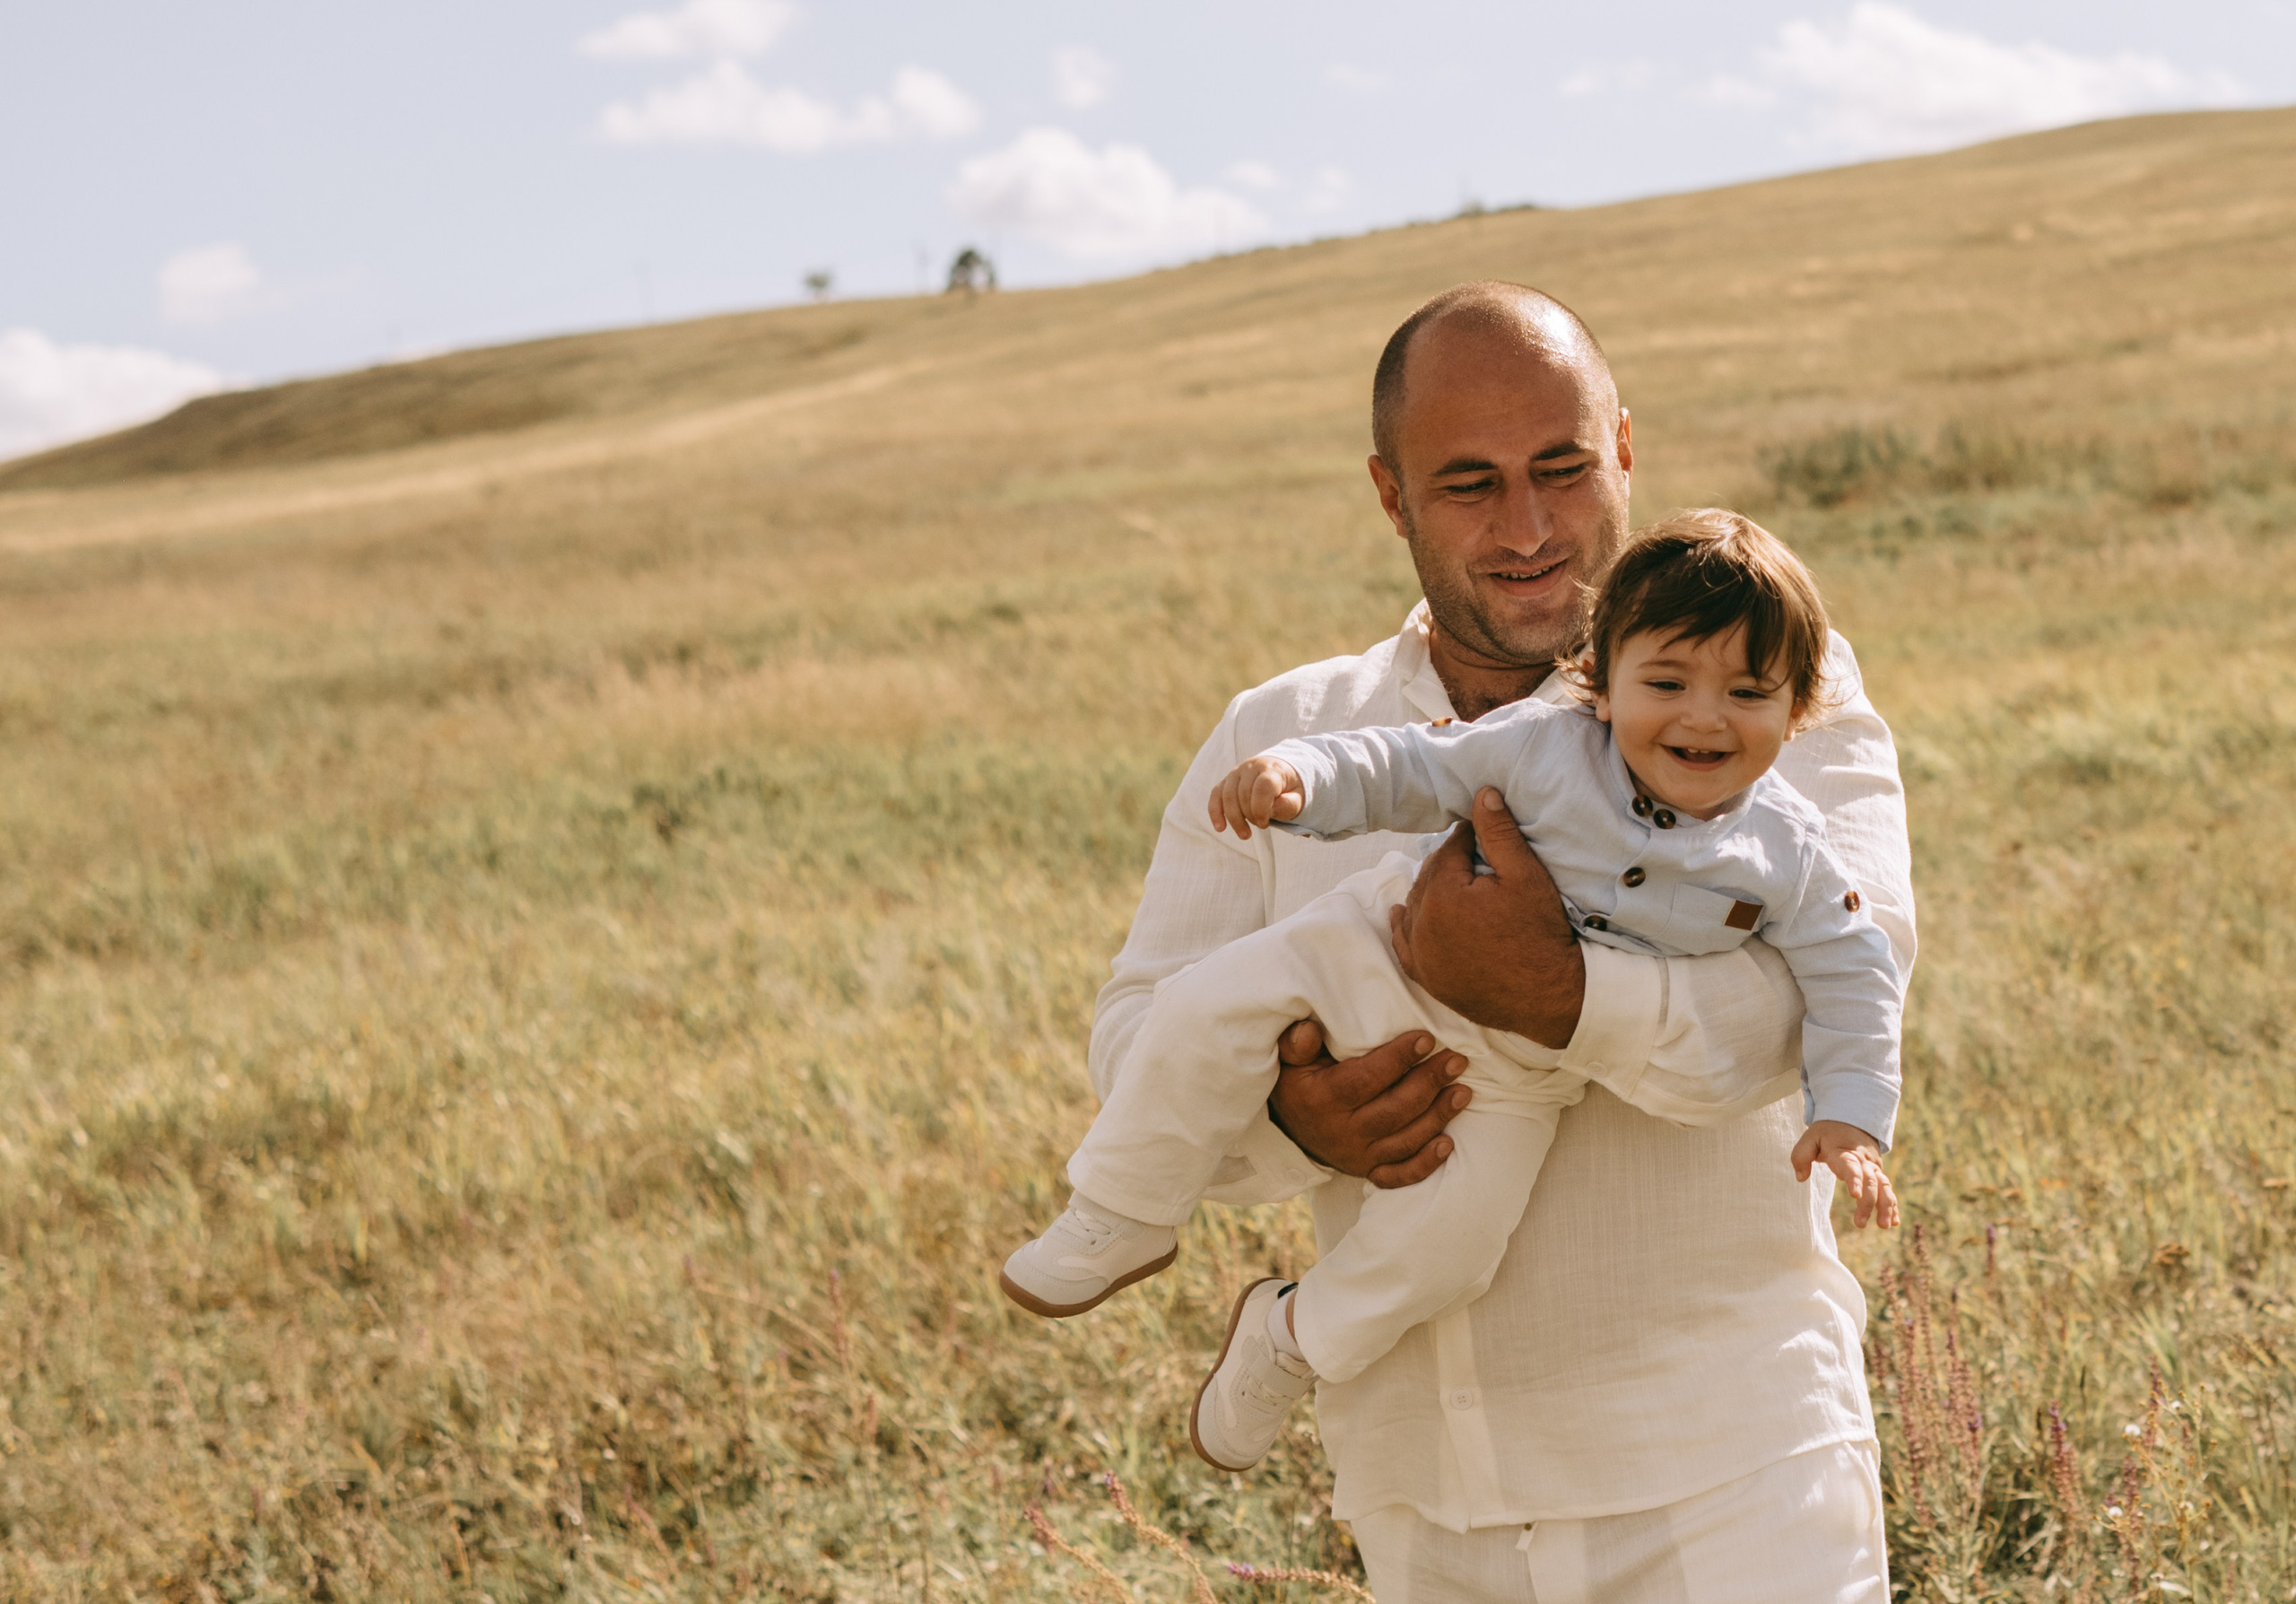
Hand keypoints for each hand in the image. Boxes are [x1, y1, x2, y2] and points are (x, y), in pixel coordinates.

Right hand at [1208, 756, 1304, 839]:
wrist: (1280, 772)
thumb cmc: (1290, 789)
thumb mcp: (1298, 797)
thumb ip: (1289, 805)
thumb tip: (1269, 812)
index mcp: (1272, 769)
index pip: (1262, 787)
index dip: (1261, 809)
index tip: (1266, 823)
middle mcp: (1251, 767)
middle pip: (1243, 794)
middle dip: (1251, 816)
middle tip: (1262, 826)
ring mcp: (1236, 772)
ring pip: (1227, 796)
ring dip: (1234, 819)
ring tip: (1245, 835)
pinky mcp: (1226, 781)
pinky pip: (1216, 795)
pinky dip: (1216, 812)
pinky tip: (1220, 828)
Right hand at [1268, 1021, 1471, 1187]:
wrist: (1289, 1130)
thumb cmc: (1297, 1083)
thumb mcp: (1288, 1060)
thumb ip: (1295, 1042)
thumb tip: (1309, 1029)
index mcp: (1322, 1099)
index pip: (1365, 1079)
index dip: (1398, 1059)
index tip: (1427, 1038)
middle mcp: (1342, 1132)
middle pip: (1394, 1110)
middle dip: (1429, 1083)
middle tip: (1457, 1060)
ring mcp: (1358, 1155)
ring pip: (1404, 1140)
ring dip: (1438, 1116)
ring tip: (1463, 1091)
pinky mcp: (1369, 1171)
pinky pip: (1399, 1175)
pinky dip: (1425, 1164)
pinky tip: (1448, 1144)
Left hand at [1389, 788, 1584, 1047]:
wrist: (1550, 997)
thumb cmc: (1542, 935)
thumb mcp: (1526, 877)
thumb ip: (1500, 834)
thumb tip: (1482, 793)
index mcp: (1443, 895)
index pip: (1448, 852)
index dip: (1467, 839)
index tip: (1480, 832)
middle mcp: (1422, 925)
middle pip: (1428, 879)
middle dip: (1448, 864)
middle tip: (1471, 856)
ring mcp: (1422, 955)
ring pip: (1414, 909)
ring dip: (1428, 892)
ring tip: (1450, 881)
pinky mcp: (1428, 978)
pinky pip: (1406, 947)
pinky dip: (1404, 929)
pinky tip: (1399, 915)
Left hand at [1791, 1120, 1900, 1229]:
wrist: (1851, 1120)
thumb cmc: (1827, 1134)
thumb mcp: (1810, 1138)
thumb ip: (1801, 1156)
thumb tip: (1801, 1178)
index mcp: (1844, 1152)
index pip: (1851, 1166)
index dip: (1854, 1180)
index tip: (1855, 1195)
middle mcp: (1863, 1161)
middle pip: (1870, 1181)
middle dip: (1868, 1203)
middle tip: (1859, 1223)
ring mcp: (1873, 1168)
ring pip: (1884, 1186)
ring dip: (1886, 1206)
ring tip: (1884, 1226)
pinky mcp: (1878, 1173)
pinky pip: (1888, 1189)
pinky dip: (1893, 1205)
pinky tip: (1894, 1222)